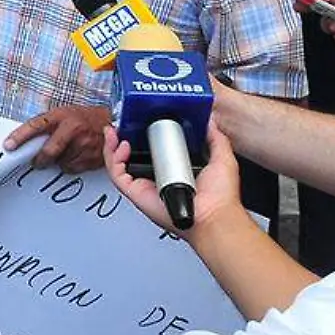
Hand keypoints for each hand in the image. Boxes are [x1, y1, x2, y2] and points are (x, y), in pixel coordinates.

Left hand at [4, 104, 112, 172]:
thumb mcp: (63, 113)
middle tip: (36, 161)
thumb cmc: (84, 117)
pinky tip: (76, 155)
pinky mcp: (93, 157)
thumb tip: (26, 140)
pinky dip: (70, 165)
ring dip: (59, 161)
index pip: (35, 126)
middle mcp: (72, 129)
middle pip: (49, 151)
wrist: (113, 121)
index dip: (20, 137)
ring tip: (66, 150)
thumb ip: (47, 125)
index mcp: (60, 116)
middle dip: (39, 159)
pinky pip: (73, 168)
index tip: (8, 145)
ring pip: (61, 162)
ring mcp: (84, 144)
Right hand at [104, 120, 244, 236]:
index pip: (152, 149)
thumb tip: (209, 122)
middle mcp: (156, 177)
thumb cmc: (219, 197)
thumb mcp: (222, 159)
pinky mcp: (135, 191)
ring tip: (115, 131)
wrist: (213, 215)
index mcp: (174, 170)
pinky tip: (122, 146)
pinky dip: (114, 158)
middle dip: (122, 137)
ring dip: (113, 145)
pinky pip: (117, 173)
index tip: (139, 120)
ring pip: (119, 162)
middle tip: (121, 123)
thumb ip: (216, 139)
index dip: (142, 135)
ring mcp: (144, 184)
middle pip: (130, 154)